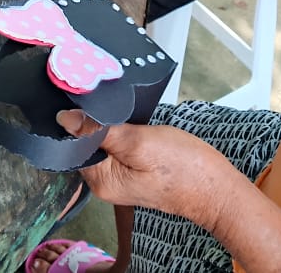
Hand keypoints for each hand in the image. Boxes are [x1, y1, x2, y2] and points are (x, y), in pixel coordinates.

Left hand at [58, 110, 232, 227]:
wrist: (216, 187)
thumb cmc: (183, 167)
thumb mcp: (138, 142)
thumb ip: (100, 131)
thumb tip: (64, 119)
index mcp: (100, 180)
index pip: (73, 143)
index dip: (76, 117)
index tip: (83, 93)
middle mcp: (104, 181)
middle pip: (86, 142)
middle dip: (94, 119)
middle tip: (105, 94)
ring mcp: (119, 175)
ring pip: (103, 140)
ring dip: (109, 122)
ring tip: (121, 104)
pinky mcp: (133, 168)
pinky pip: (117, 144)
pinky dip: (122, 129)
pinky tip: (132, 118)